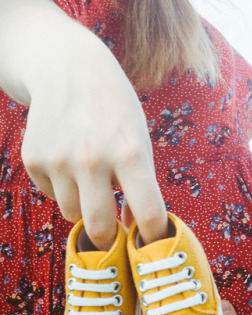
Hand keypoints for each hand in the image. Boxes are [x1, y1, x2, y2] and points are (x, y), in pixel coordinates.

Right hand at [0, 0, 166, 249]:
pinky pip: (51, 194)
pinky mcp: (34, 160)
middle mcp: (93, 159)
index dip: (152, 235)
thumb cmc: (114, 107)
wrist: (69, 69)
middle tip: (112, 228)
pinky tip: (67, 154)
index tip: (154, 245)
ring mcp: (60, 160)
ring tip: (88, 171)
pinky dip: (61, 185)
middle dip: (108, 236)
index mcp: (130, 153)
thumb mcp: (138, 136)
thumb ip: (140, 180)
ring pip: (72, 213)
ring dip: (83, 203)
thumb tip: (133, 227)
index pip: (147, 212)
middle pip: (100, 228)